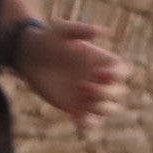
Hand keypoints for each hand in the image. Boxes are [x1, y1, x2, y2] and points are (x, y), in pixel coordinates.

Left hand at [15, 19, 131, 122]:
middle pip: (119, 92)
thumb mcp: (62, 30)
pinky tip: (74, 117)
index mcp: (102, 61)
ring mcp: (89, 95)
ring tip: (82, 103)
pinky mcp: (76, 107)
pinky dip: (87, 123)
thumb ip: (81, 30)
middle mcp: (99, 80)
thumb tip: (104, 31)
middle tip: (83, 86)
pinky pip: (89, 121)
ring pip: (109, 109)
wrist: (29, 55)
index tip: (98, 73)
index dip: (116, 75)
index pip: (123, 72)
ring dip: (101, 108)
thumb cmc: (47, 38)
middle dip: (106, 93)